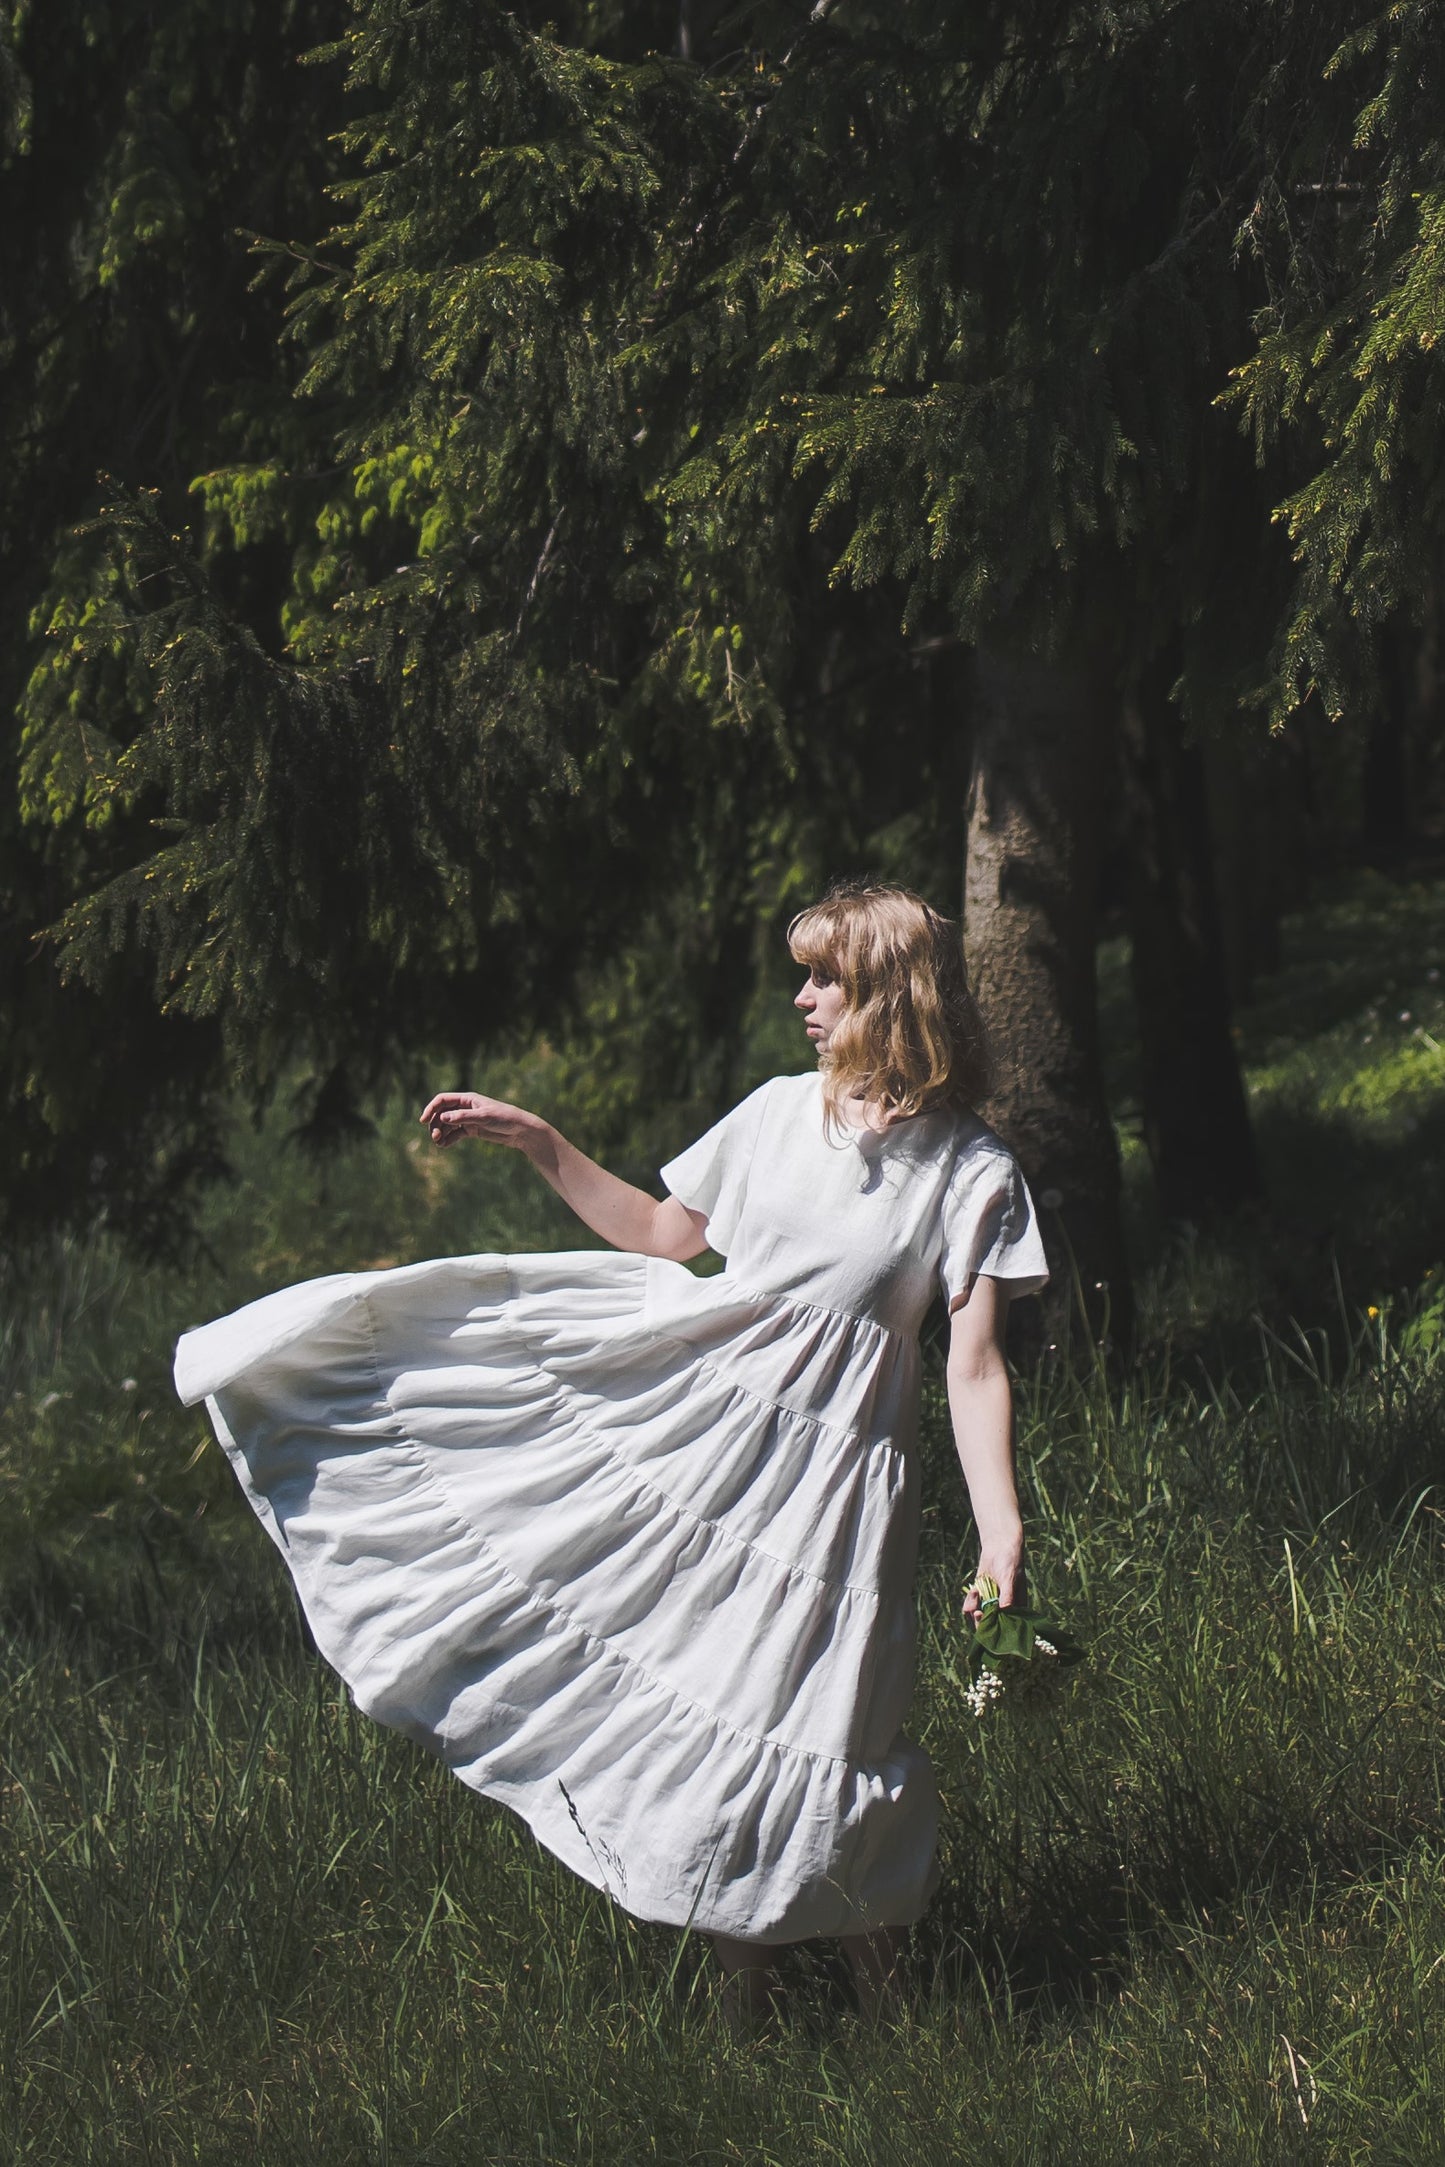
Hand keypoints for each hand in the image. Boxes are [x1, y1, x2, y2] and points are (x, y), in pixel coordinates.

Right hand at [419, 1092, 544, 1153]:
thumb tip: (442, 1117)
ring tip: (440, 1144)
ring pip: (447, 1125)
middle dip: (435, 1124)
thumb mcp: (483, 1117)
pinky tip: (445, 1146)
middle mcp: (465, 1108)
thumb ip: (463, 1117)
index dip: (430, 1109)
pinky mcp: (472, 1130)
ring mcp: (468, 1119)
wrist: (520, 1130)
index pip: (442, 1100)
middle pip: (442, 1114)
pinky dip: (449, 1139)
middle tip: (435, 1138)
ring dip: (441, 1133)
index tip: (422, 1121)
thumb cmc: (504, 1118)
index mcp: (467, 1099)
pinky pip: (455, 1134)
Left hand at [963, 1543, 1024, 1620]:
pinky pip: (972, 1605)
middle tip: (978, 1613)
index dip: (997, 1630)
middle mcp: (1003, 1609)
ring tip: (977, 1593)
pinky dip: (970, 1600)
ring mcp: (990, 1603)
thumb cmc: (1010, 1562)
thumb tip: (1004, 1611)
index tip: (989, 1624)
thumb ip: (1007, 1596)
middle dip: (982, 1622)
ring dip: (974, 1609)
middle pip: (990, 1625)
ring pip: (979, 1616)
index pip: (1007, 1626)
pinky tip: (974, 1590)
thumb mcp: (1010, 1579)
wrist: (999, 1547)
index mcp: (1016, 1608)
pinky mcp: (980, 1596)